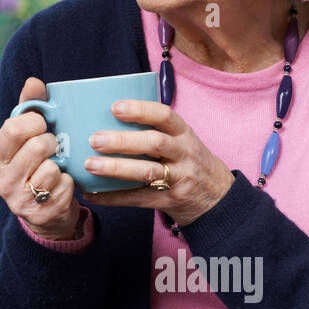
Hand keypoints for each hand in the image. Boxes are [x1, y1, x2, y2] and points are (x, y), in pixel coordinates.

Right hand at [0, 77, 82, 239]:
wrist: (46, 214)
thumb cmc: (36, 166)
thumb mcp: (27, 139)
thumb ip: (29, 109)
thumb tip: (34, 81)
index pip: (13, 128)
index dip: (34, 122)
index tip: (42, 125)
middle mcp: (4, 181)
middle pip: (37, 146)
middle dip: (52, 143)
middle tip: (53, 148)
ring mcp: (21, 200)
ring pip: (52, 168)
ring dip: (61, 166)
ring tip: (56, 168)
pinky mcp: (42, 213)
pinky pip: (66, 186)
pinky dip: (69, 183)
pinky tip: (62, 186)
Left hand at [82, 98, 234, 227]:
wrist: (217, 198)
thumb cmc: (189, 162)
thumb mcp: (182, 141)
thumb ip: (156, 130)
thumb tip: (107, 119)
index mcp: (184, 134)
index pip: (165, 115)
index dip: (140, 110)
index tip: (114, 107)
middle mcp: (184, 154)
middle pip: (154, 143)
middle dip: (122, 141)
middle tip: (94, 139)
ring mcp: (179, 179)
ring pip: (146, 172)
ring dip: (115, 168)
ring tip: (90, 165)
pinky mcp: (170, 201)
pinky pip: (139, 199)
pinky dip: (113, 197)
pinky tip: (93, 194)